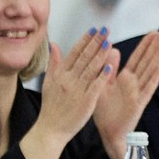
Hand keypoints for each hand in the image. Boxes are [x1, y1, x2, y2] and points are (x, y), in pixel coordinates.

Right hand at [22, 30, 117, 158]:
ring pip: (90, 69)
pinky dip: (102, 76)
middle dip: (95, 42)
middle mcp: (69, 80)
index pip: (75, 53)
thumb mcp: (48, 83)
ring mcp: (77, 90)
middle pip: (84, 58)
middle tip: (106, 30)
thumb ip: (54, 64)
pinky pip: (95, 86)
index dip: (85, 40)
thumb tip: (53, 44)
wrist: (51, 129)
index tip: (94, 29)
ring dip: (100, 54)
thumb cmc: (51, 108)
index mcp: (61, 75)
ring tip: (110, 42)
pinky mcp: (85, 101)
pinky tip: (110, 66)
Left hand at [92, 30, 158, 153]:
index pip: (137, 57)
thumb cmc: (106, 112)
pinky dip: (155, 78)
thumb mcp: (104, 85)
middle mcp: (134, 83)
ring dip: (157, 59)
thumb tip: (114, 49)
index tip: (153, 32)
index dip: (145, 45)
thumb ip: (109, 68)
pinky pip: (148, 88)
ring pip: (149, 72)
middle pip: (146, 61)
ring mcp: (138, 92)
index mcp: (125, 78)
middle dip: (154, 47)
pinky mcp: (139, 103)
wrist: (109, 132)